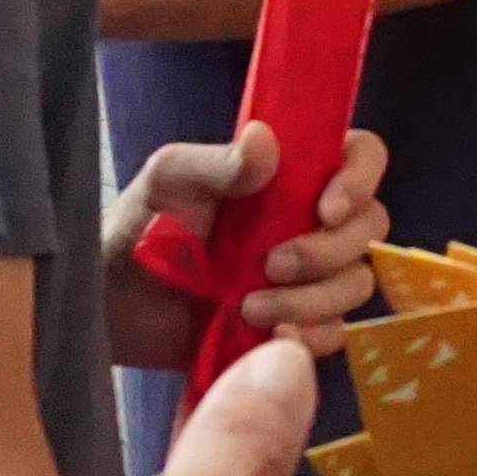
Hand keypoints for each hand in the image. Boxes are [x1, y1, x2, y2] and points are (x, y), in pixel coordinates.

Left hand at [102, 122, 395, 360]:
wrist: (109, 306)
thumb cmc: (136, 227)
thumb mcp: (167, 183)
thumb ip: (216, 164)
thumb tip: (265, 140)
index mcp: (288, 173)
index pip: (360, 155)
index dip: (360, 178)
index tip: (326, 208)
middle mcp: (307, 219)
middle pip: (368, 228)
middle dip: (328, 251)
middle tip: (271, 265)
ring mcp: (306, 276)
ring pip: (354, 283)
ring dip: (313, 299)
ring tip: (250, 307)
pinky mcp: (293, 324)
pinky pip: (333, 333)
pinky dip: (310, 335)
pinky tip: (267, 335)